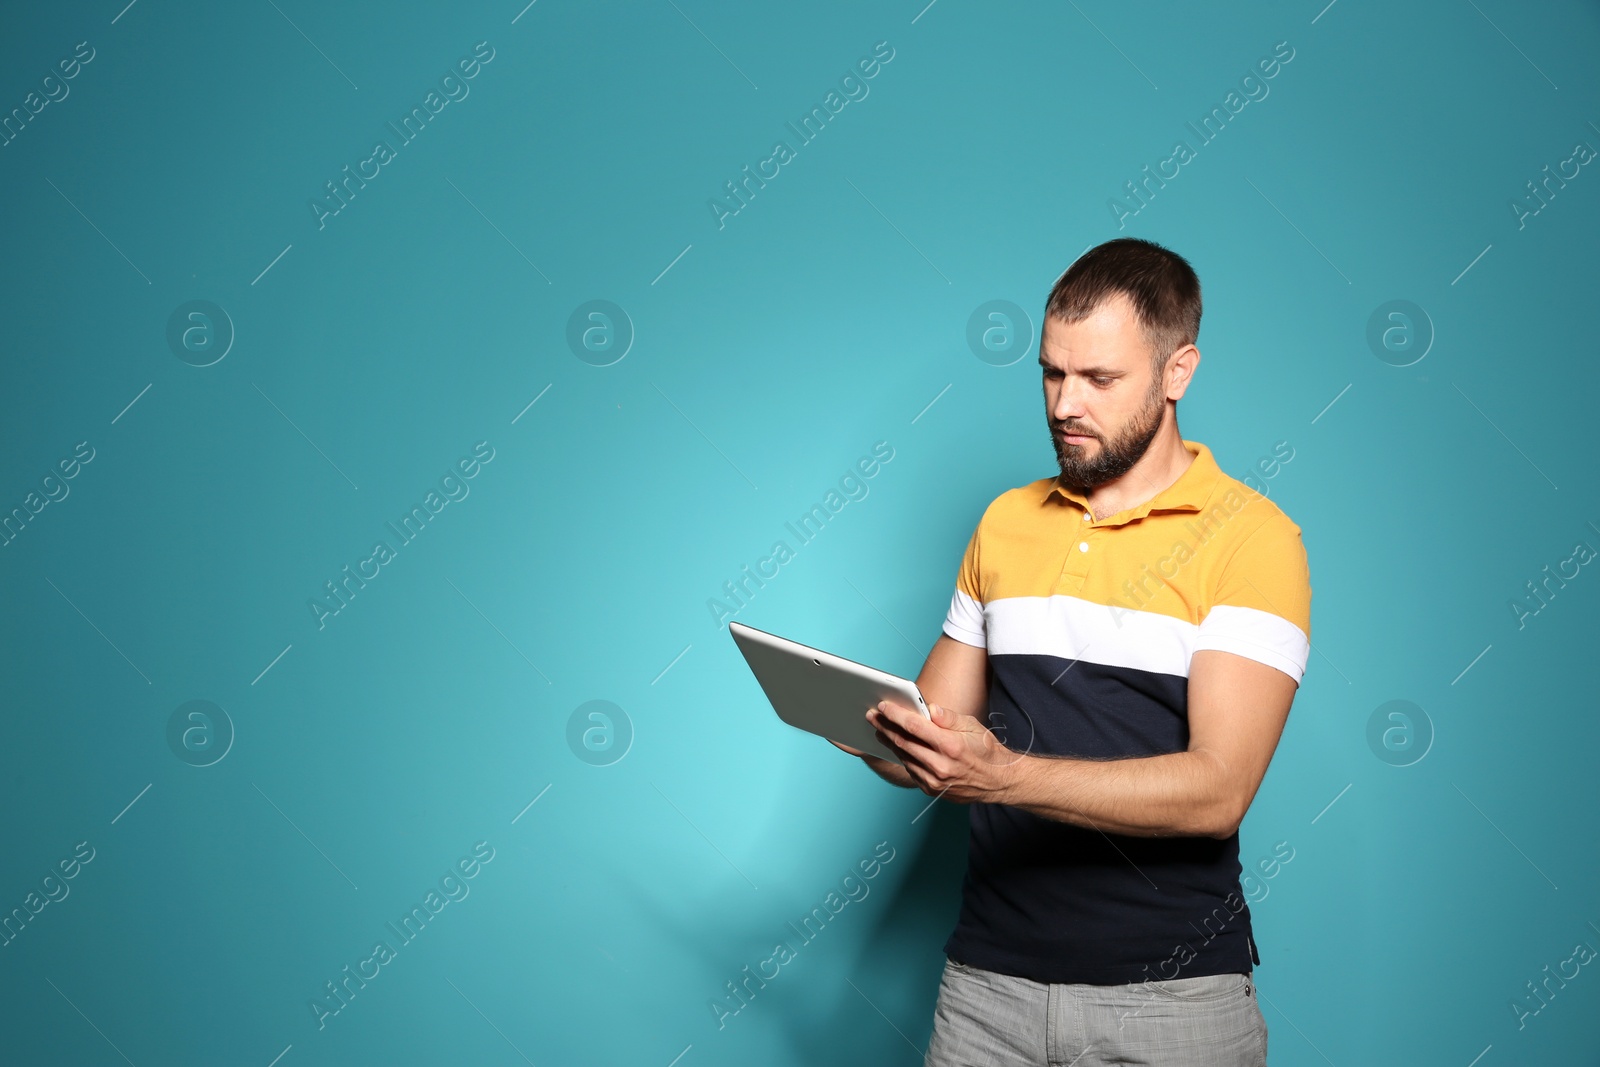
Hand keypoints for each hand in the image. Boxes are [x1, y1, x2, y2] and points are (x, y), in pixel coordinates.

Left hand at [866, 698, 1020, 802]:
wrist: (997, 781)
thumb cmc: (985, 750)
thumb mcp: (972, 726)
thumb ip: (948, 717)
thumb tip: (929, 708)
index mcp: (950, 746)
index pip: (915, 727)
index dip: (896, 715)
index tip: (883, 706)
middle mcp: (940, 766)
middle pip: (903, 742)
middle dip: (885, 726)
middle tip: (872, 715)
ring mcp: (934, 781)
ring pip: (904, 757)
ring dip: (889, 742)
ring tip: (879, 729)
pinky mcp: (931, 790)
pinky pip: (911, 770)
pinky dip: (902, 756)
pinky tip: (896, 745)